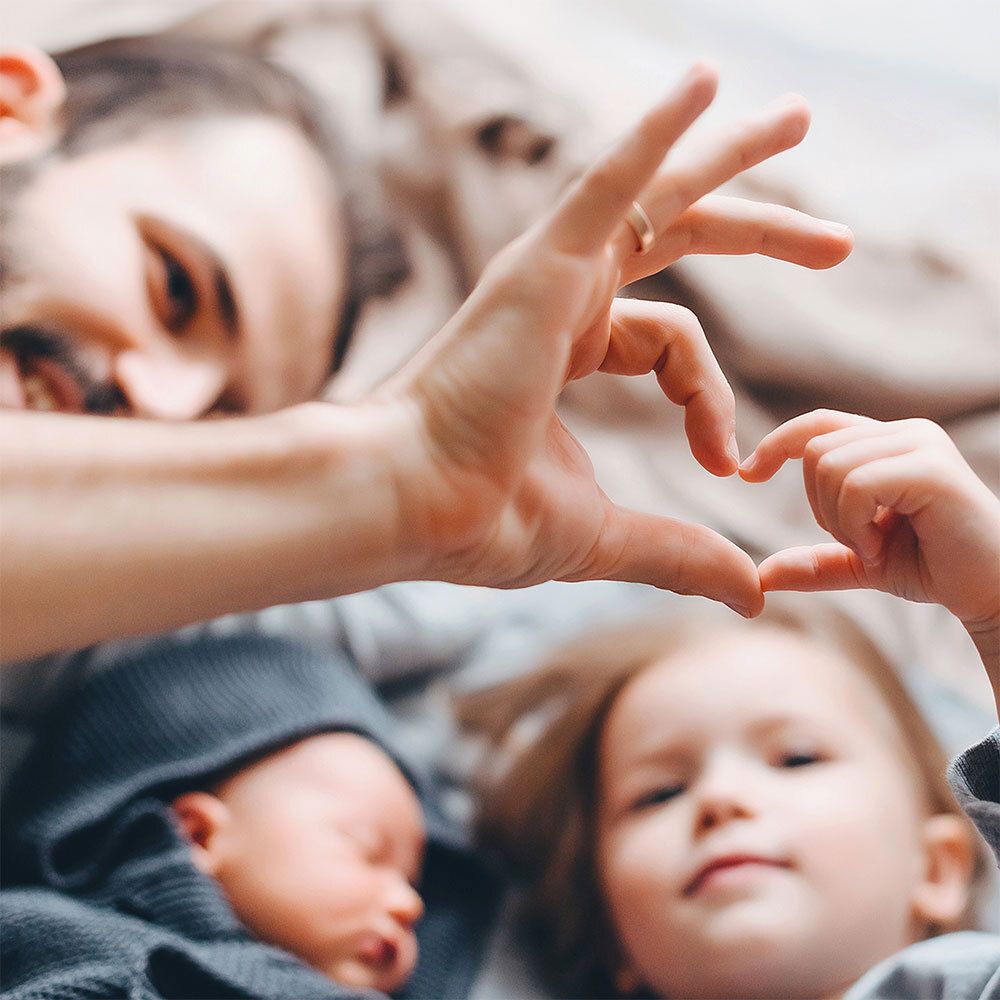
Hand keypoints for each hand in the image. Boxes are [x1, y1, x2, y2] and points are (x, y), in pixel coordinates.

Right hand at [378, 65, 852, 615]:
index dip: (710, 400)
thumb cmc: (481, 520)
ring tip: (797, 116)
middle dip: (757, 228)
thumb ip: (681, 551)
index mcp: (569, 349)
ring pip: (654, 196)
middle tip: (837, 240)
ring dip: (729, 156)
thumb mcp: (608, 535)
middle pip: (674, 240)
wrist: (412, 508)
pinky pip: (608, 184)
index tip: (724, 464)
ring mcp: (549, 276)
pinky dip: (654, 133)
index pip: (671, 345)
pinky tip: (707, 84)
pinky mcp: (543, 267)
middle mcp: (562, 299)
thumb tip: (749, 592)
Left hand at [741, 409, 999, 634]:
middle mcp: (904, 433)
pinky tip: (881, 546)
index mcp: (887, 443)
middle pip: (815, 451)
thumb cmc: (935, 568)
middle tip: (860, 542)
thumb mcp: (861, 563)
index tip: (748, 474)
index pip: (818, 424)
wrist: (992, 591)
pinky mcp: (931, 468)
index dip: (777, 444)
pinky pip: (856, 484)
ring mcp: (920, 445)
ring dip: (839, 520)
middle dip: (819, 507)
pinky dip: (854, 525)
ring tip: (874, 545)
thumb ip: (815, 563)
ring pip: (829, 467)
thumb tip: (761, 576)